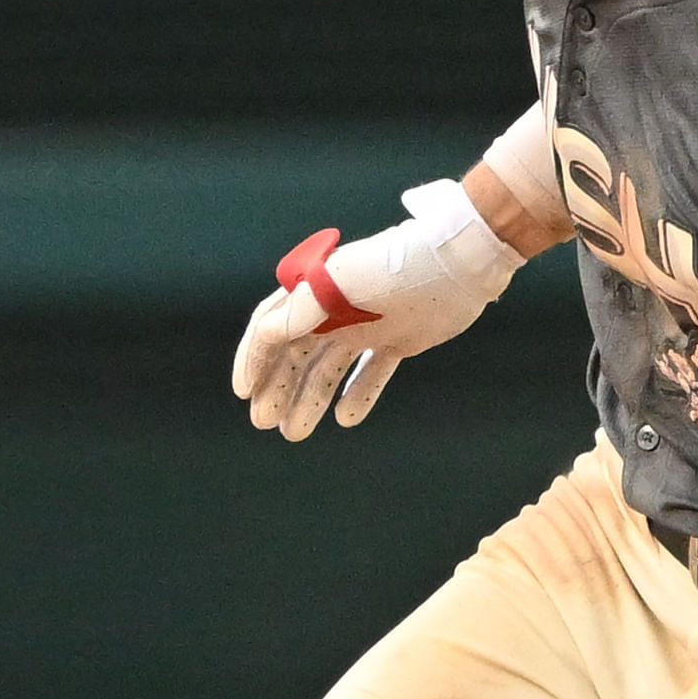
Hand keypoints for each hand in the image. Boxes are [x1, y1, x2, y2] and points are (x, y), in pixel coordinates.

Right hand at [232, 179, 517, 439]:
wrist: (453, 265)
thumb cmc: (390, 270)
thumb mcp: (337, 285)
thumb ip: (299, 311)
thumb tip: (264, 335)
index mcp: (313, 296)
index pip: (270, 331)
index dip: (253, 361)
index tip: (244, 394)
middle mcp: (334, 313)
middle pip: (295, 357)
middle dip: (278, 389)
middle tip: (266, 423)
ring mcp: (365, 329)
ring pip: (327, 371)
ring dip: (309, 400)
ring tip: (295, 433)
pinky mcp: (397, 342)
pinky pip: (371, 374)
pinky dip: (358, 394)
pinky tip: (346, 418)